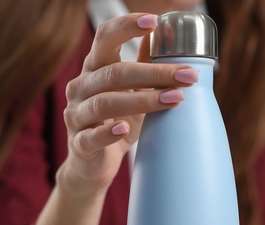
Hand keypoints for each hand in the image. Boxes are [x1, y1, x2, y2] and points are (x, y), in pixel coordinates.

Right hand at [59, 13, 198, 194]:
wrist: (93, 164)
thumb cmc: (117, 122)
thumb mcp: (132, 91)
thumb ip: (143, 63)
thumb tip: (163, 33)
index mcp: (94, 68)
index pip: (105, 38)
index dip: (127, 26)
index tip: (154, 20)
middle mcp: (80, 87)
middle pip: (115, 73)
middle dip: (155, 73)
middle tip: (188, 76)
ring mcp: (76, 115)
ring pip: (106, 103)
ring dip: (143, 100)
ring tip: (174, 99)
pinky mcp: (79, 144)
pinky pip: (91, 136)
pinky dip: (108, 133)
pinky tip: (125, 130)